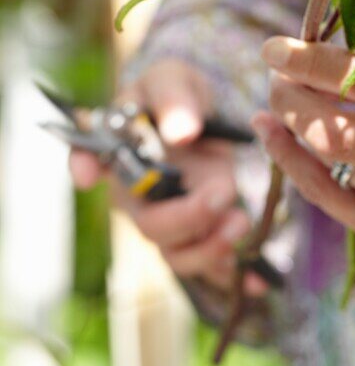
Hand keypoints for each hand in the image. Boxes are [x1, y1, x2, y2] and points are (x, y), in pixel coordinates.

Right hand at [70, 59, 262, 294]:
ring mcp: (169, 218)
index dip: (84, 167)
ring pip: (179, 254)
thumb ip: (174, 100)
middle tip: (223, 194)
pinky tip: (259, 284)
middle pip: (152, 225)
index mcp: (121, 153)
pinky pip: (211, 264)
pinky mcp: (200, 230)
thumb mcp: (173, 80)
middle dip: (188, 218)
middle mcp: (138, 195)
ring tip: (241, 223)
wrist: (201, 113)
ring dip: (211, 250)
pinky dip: (236, 278)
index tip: (90, 175)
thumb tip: (181, 132)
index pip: (89, 161)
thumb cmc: (175, 93)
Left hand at [253, 37, 354, 247]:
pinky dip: (292, 160)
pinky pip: (325, 194)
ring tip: (285, 94)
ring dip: (291, 122)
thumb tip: (293, 51)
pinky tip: (273, 133)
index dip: (308, 64)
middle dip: (289, 99)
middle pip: (332, 134)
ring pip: (325, 160)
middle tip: (274, 74)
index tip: (272, 48)